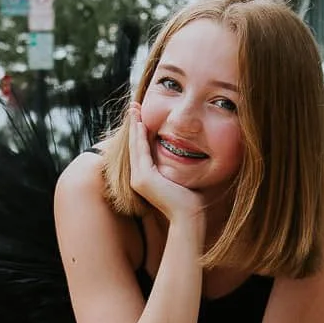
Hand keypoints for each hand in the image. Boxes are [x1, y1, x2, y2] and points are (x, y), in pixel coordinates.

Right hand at [126, 105, 205, 222]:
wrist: (188, 216)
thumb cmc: (190, 200)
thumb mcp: (180, 177)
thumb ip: (176, 166)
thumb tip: (185, 152)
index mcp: (146, 178)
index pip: (141, 150)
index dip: (140, 132)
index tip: (142, 116)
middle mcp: (138, 178)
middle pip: (135, 145)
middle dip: (134, 124)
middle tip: (134, 106)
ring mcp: (138, 179)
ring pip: (135, 146)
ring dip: (135, 126)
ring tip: (134, 109)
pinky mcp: (143, 178)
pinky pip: (140, 151)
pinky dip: (139, 136)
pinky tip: (140, 123)